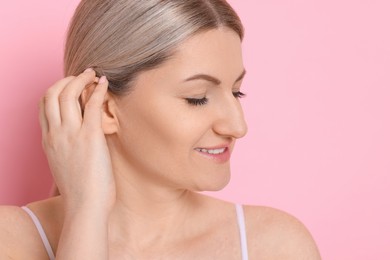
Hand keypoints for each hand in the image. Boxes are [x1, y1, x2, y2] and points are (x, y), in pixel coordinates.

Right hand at [39, 69, 114, 212]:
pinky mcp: (89, 137)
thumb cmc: (80, 188)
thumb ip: (66, 144)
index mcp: (48, 139)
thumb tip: (80, 133)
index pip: (44, 104)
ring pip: (68, 93)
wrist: (85, 205)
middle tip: (84, 75)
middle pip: (53, 93)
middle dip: (67, 79)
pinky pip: (92, 105)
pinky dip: (98, 89)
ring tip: (94, 74)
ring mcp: (70, 134)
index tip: (70, 84)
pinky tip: (105, 83)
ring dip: (82, 79)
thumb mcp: (64, 163)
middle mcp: (55, 133)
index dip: (56, 89)